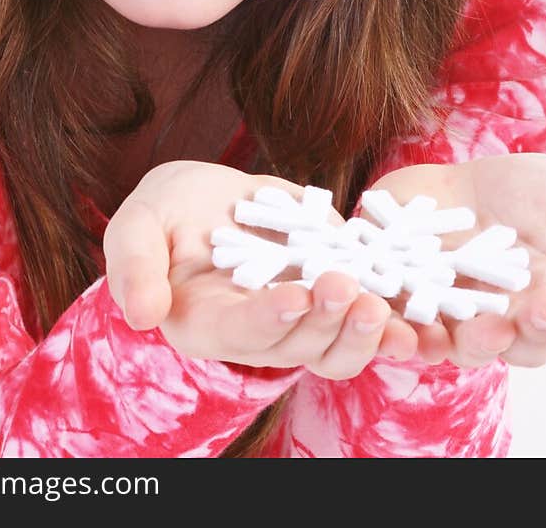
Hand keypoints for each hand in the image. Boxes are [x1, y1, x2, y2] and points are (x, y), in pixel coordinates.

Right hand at [103, 160, 419, 378]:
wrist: (212, 199)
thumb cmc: (166, 211)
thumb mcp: (139, 222)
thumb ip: (133, 263)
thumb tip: (141, 313)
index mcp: (204, 321)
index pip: (235, 330)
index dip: (264, 318)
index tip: (291, 296)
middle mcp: (255, 334)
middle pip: (293, 344)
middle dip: (323, 318)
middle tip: (347, 287)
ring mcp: (299, 321)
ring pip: (334, 346)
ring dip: (361, 333)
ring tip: (381, 305)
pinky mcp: (333, 298)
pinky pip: (365, 322)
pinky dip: (390, 323)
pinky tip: (413, 314)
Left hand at [365, 155, 545, 369]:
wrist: (460, 174)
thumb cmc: (532, 197)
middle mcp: (507, 321)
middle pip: (520, 344)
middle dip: (528, 330)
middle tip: (537, 307)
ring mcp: (453, 317)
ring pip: (463, 346)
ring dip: (473, 341)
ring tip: (481, 323)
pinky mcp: (403, 303)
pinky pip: (401, 328)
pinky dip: (402, 331)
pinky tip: (404, 325)